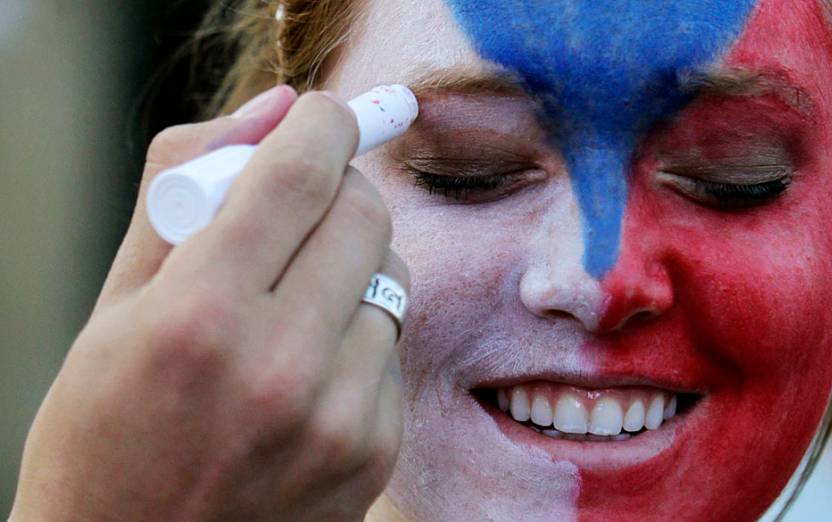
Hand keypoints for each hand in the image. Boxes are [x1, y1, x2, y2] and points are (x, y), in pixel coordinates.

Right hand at [10, 85, 406, 520]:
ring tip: (293, 300)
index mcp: (199, 318)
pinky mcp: (375, 451)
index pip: (299, 173)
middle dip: (340, 187)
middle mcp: (280, 368)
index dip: (321, 123)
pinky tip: (308, 366)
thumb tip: (276, 108)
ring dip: (351, 263)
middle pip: (364, 215)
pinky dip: (359, 333)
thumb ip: (185, 190)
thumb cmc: (106, 429)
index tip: (320, 117)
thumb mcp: (114, 304)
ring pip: (391, 277)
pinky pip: (393, 346)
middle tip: (305, 201)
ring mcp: (339, 417)